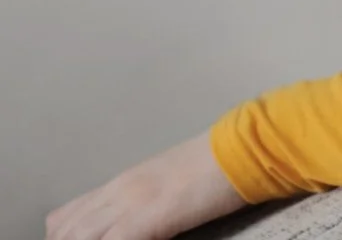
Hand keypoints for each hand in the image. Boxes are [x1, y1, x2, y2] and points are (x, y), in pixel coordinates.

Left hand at [44, 130, 246, 239]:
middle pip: (66, 231)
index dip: (63, 235)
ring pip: (76, 237)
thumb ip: (147, 197)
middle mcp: (118, 191)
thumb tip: (140, 219)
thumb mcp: (171, 179)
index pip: (69, 215)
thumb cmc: (216, 163)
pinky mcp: (142, 222)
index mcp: (125, 181)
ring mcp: (128, 206)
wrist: (238, 150)